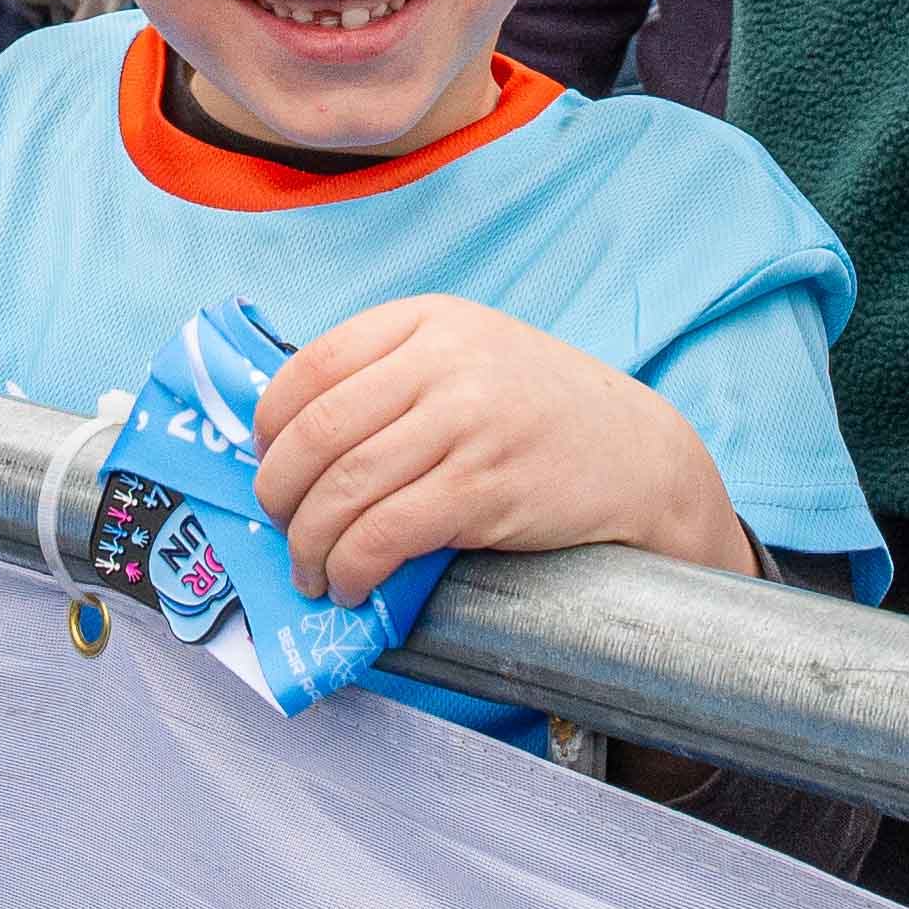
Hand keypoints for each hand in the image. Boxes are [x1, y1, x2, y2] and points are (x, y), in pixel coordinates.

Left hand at [253, 297, 754, 601]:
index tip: (266, 463)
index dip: (270, 424)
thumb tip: (293, 436)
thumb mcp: (473, 357)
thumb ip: (396, 373)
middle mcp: (445, 363)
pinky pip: (387, 533)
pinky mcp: (486, 489)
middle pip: (318, 432)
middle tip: (279, 528)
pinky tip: (352, 586)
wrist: (643, 459)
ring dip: (310, 544)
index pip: (313, 364)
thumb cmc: (543, 415)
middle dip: (279, 493)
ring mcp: (468, 423)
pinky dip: (352, 568)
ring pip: (345, 488)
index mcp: (431, 321)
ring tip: (312, 572)